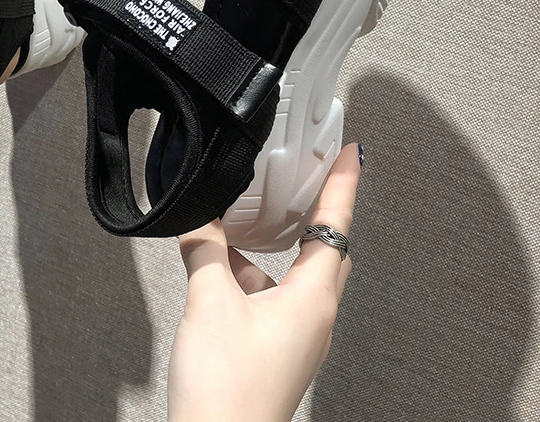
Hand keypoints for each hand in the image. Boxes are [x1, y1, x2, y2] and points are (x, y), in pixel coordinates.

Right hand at [167, 142, 360, 421]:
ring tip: (247, 219)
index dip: (342, 185)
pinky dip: (252, 273)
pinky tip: (221, 267)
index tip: (348, 154)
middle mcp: (313, 317)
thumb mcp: (209, 304)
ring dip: (276, 244)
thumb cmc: (227, 393)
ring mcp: (295, 335)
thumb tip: (199, 221)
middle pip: (325, 249)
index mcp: (312, 300)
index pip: (335, 227)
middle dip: (317, 209)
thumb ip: (205, 253)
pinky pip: (272, 296)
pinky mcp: (275, 349)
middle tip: (309, 175)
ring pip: (295, 273)